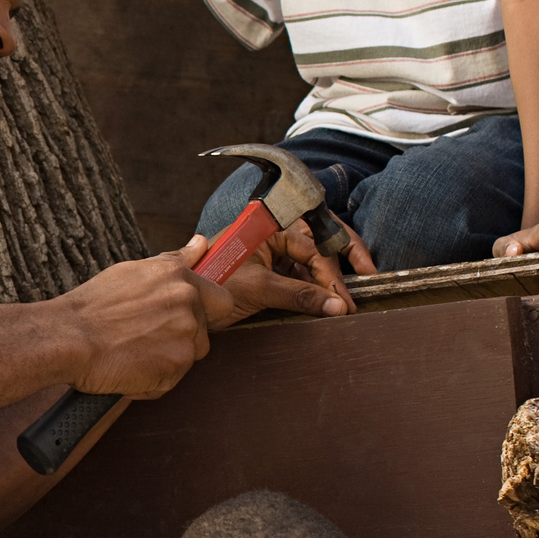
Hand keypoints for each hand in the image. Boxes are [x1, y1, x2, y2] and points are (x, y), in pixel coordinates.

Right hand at [56, 236, 230, 399]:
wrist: (68, 338)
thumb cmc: (93, 306)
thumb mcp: (133, 272)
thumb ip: (174, 261)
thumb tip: (201, 244)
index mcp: (178, 277)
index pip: (221, 300)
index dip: (208, 314)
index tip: (186, 320)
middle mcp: (188, 303)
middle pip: (201, 334)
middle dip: (177, 339)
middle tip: (140, 337)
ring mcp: (186, 335)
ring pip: (186, 357)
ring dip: (164, 360)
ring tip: (130, 353)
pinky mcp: (177, 366)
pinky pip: (171, 379)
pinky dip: (152, 381)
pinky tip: (127, 368)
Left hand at [210, 219, 366, 325]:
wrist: (186, 303)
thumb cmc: (213, 283)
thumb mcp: (260, 288)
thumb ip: (300, 295)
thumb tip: (336, 305)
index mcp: (268, 229)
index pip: (312, 248)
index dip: (331, 275)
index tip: (344, 299)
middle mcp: (270, 238)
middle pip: (315, 251)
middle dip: (336, 274)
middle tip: (353, 299)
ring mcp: (267, 256)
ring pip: (306, 267)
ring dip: (323, 286)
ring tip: (338, 308)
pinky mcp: (263, 274)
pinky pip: (294, 279)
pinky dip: (308, 293)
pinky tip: (319, 307)